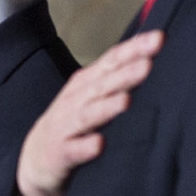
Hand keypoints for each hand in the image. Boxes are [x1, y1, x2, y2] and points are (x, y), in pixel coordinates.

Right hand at [15, 32, 163, 195]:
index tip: (160, 38)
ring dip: (107, 107)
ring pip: (89, 115)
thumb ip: (117, 77)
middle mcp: (77, 100)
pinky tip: (99, 144)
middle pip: (103, 85)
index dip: (134, 49)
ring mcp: (67, 126)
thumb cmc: (72, 122)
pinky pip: (74, 150)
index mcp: (87, 83)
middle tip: (148, 64)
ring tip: (126, 101)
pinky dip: (86, 147)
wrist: (35, 157)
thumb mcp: (91, 94)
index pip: (112, 60)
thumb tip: (150, 56)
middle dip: (125, 74)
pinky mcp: (60, 152)